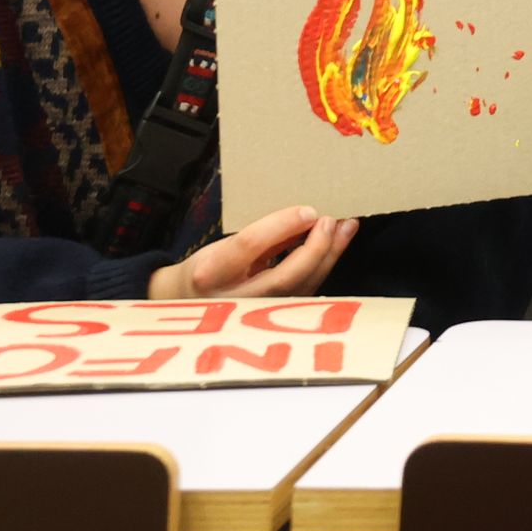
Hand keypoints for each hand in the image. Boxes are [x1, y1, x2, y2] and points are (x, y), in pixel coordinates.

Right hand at [149, 205, 359, 302]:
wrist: (185, 305)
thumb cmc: (206, 269)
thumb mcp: (221, 247)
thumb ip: (260, 237)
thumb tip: (304, 218)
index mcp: (209, 273)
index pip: (250, 245)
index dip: (282, 225)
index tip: (308, 210)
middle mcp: (232, 299)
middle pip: (284, 276)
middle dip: (316, 247)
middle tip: (332, 220)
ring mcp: (253, 315)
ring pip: (301, 287)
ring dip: (328, 256)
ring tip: (346, 228)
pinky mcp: (271, 319)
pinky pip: (304, 293)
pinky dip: (323, 268)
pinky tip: (335, 247)